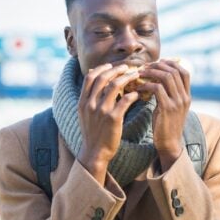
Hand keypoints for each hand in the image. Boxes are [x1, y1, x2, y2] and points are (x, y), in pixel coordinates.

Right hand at [77, 63, 140, 183]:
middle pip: (103, 78)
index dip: (101, 68)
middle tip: (127, 67)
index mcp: (83, 102)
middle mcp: (90, 104)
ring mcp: (101, 111)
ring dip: (127, 77)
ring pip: (115, 86)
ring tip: (135, 75)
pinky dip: (132, 94)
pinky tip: (137, 93)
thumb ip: (89, 98)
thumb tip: (95, 81)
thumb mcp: (85, 114)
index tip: (112, 66)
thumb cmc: (93, 133)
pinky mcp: (113, 118)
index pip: (90, 77)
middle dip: (116, 70)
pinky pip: (125, 100)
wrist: (95, 152)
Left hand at [137, 59, 190, 171]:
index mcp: (187, 96)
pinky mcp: (167, 108)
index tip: (157, 63)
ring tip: (140, 74)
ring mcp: (177, 102)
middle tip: (144, 67)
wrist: (169, 144)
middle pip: (174, 71)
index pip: (184, 72)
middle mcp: (184, 97)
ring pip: (166, 77)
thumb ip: (169, 93)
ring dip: (151, 72)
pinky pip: (157, 88)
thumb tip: (157, 78)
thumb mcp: (172, 107)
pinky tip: (138, 88)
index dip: (171, 64)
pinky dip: (146, 84)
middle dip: (157, 66)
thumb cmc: (166, 125)